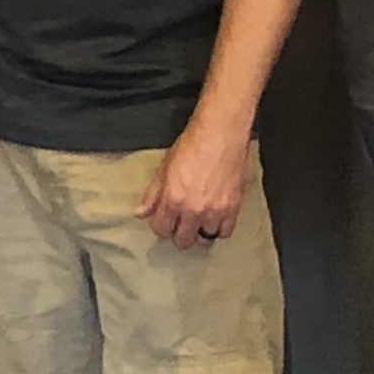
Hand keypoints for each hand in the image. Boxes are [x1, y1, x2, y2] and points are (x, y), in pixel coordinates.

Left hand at [138, 115, 250, 250]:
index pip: (161, 230)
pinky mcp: (232, 208)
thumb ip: (153, 194)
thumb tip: (140, 213)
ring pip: (204, 240)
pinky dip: (219, 229)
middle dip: (179, 233)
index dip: (161, 226)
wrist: (220, 133)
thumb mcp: (165, 166)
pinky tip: (214, 219)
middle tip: (181, 223)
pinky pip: (224, 233)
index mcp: (173, 199)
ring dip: (199, 232)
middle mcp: (193, 209)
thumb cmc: (193, 144)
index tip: (165, 221)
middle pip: (182, 240)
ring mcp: (214, 211)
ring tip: (198, 221)